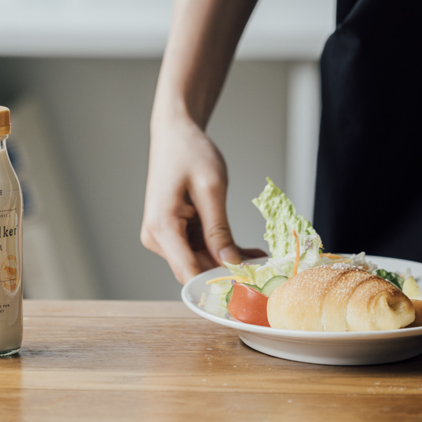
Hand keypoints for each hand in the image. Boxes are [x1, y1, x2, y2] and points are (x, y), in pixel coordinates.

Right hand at [141, 111, 265, 282]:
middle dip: (228, 272)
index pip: (188, 273)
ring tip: (258, 257)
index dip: (218, 285)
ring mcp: (162, 235)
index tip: (248, 288)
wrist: (174, 132)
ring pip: (199, 261)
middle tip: (264, 272)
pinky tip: (245, 250)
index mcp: (161, 227)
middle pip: (195, 269)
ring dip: (227, 261)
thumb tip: (231, 265)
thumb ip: (219, 230)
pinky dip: (220, 249)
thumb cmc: (189, 152)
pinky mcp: (171, 232)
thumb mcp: (211, 189)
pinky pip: (198, 249)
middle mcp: (157, 237)